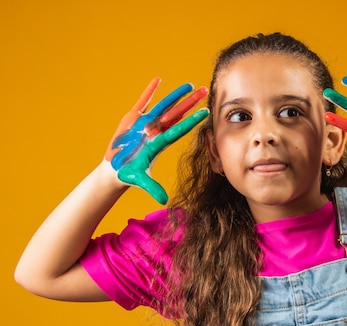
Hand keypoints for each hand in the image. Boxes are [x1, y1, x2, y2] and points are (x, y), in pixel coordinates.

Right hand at [105, 78, 208, 203]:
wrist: (116, 169)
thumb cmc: (128, 174)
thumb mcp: (139, 180)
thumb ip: (152, 187)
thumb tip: (164, 200)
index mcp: (159, 143)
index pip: (179, 129)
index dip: (192, 121)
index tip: (206, 113)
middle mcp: (156, 131)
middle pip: (177, 113)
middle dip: (191, 102)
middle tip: (207, 91)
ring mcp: (146, 123)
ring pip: (164, 105)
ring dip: (176, 95)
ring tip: (191, 85)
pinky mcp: (133, 118)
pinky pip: (143, 102)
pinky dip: (149, 91)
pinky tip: (159, 80)